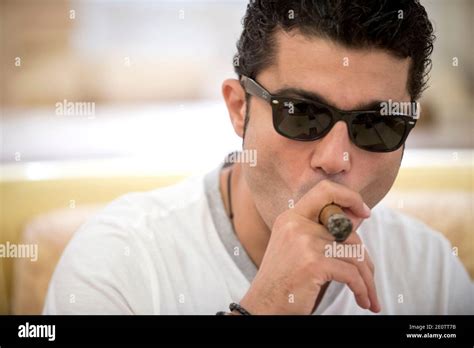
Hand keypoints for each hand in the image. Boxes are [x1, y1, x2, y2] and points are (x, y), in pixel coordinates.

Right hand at [239, 180, 380, 314]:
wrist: (263, 307)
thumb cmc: (284, 281)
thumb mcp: (298, 249)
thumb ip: (323, 232)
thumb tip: (358, 217)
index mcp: (291, 217)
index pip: (325, 191)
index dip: (350, 196)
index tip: (365, 212)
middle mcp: (296, 224)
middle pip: (348, 231)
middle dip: (365, 259)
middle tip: (370, 278)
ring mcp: (304, 242)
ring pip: (354, 254)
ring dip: (367, 280)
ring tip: (368, 297)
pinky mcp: (313, 263)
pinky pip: (351, 273)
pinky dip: (362, 290)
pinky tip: (362, 300)